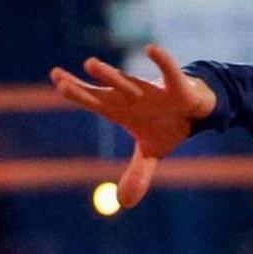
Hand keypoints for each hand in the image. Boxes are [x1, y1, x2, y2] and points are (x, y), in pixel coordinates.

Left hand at [48, 43, 215, 203]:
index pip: (92, 99)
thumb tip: (124, 204)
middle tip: (59, 80)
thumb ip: (138, 174)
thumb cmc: (167, 124)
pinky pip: (169, 71)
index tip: (56, 78)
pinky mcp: (176, 87)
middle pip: (103, 91)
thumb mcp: (151, 153)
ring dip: (110, 75)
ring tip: (89, 64)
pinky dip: (162, 61)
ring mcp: (152, 91)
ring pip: (127, 81)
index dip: (74, 91)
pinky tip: (151, 49)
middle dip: (83, 87)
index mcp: (122, 108)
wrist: (196, 110)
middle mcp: (132, 96)